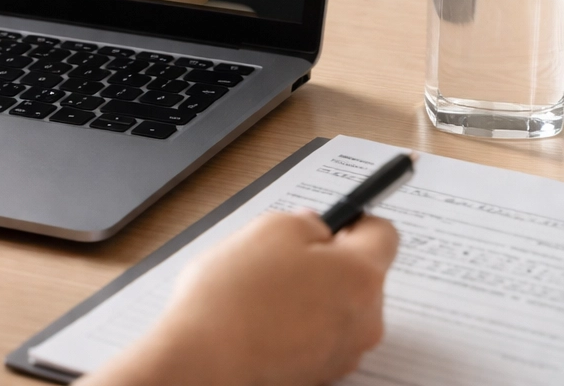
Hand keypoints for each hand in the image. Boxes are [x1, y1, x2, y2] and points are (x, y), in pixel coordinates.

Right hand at [84, 209, 398, 385]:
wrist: (208, 360)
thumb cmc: (234, 300)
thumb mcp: (267, 229)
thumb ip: (304, 220)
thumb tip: (314, 227)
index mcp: (360, 276)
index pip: (383, 233)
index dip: (353, 220)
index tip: (332, 221)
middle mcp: (365, 319)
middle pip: (359, 275)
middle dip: (325, 262)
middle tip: (279, 257)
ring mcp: (344, 352)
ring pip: (337, 307)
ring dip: (309, 295)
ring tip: (261, 292)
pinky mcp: (320, 373)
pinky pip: (318, 337)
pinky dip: (296, 326)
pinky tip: (260, 320)